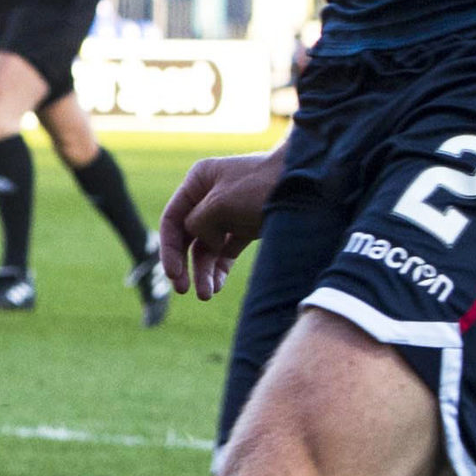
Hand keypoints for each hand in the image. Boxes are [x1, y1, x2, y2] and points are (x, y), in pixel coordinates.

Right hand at [158, 146, 287, 299]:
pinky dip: (221, 267)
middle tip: (183, 290)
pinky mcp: (247, 225)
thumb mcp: (219, 204)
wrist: (306, 182)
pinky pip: (227, 250)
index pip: (172, 219)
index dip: (169, 249)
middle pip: (188, 236)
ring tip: (207, 294)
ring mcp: (229, 212)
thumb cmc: (261, 186)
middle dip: (186, 264)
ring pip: (208, 246)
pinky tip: (218, 284)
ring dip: (204, 270)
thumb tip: (199, 240)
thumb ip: (198, 224)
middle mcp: (210, 196)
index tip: (173, 274)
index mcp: (198, 181)